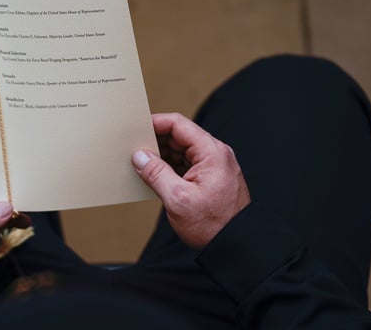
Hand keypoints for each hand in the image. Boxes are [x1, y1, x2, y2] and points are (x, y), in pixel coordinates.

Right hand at [132, 113, 250, 248]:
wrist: (237, 247)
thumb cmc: (213, 225)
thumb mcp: (178, 199)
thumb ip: (156, 173)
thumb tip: (139, 156)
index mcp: (211, 152)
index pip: (179, 125)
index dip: (155, 123)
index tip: (136, 127)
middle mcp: (215, 155)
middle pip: (180, 136)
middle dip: (156, 141)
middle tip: (133, 148)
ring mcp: (214, 167)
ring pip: (182, 151)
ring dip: (162, 156)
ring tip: (141, 163)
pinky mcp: (211, 179)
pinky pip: (187, 165)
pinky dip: (170, 167)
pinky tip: (155, 176)